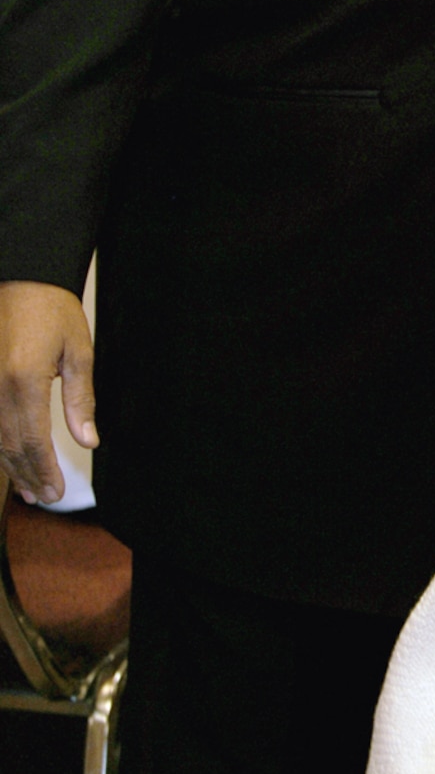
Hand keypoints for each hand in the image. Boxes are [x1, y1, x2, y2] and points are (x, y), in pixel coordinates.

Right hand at [0, 281, 96, 504]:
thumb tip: (88, 439)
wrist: (21, 276)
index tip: (54, 491)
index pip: (32, 441)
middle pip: (7, 446)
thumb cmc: (50, 309)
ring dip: (8, 465)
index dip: (42, 470)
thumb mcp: (78, 351)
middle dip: (26, 474)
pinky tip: (5, 456)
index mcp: (24, 380)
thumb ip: (80, 399)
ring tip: (26, 487)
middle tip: (43, 496)